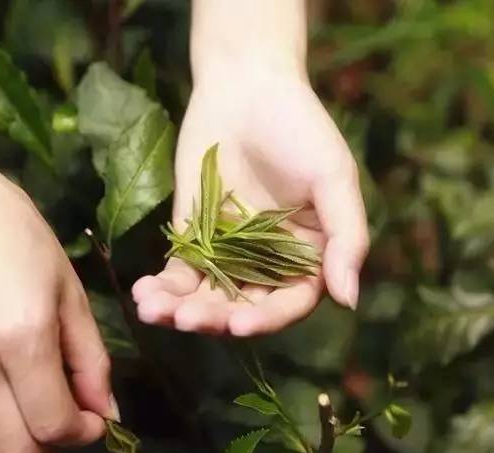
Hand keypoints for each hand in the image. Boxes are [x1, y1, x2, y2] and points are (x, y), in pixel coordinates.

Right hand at [0, 151, 116, 452]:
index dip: (84, 432)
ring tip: (16, 418)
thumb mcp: (71, 292)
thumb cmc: (19, 241)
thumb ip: (92, 361)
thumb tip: (106, 415)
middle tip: (58, 412)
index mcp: (22, 335)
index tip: (92, 419)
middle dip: (50, 443)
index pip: (54, 423)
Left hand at [132, 69, 368, 335]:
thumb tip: (350, 300)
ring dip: (182, 311)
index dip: (268, 319)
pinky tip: (143, 294)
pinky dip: (163, 289)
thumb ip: (347, 237)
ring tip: (155, 311)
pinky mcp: (194, 238)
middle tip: (188, 319)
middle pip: (245, 307)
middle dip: (216, 318)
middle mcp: (271, 263)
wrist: (246, 86)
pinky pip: (180, 274)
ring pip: (209, 297)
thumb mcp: (334, 177)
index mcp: (310, 255)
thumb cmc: (300, 127)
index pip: (291, 302)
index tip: (240, 325)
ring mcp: (230, 254)